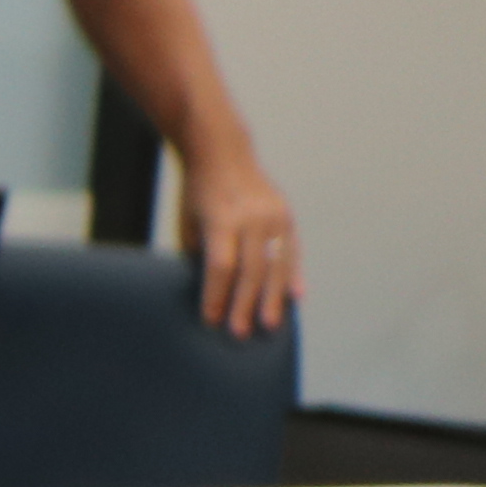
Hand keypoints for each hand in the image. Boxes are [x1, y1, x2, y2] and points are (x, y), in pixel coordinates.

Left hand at [183, 159, 303, 336]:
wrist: (223, 153)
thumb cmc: (198, 192)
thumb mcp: (190, 221)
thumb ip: (201, 253)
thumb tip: (211, 291)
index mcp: (222, 219)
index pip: (221, 266)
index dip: (216, 295)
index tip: (210, 320)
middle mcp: (252, 219)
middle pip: (251, 270)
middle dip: (245, 304)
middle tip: (240, 332)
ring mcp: (274, 216)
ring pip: (277, 265)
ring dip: (273, 298)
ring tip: (269, 324)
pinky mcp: (287, 217)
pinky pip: (292, 252)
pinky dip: (294, 276)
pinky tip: (296, 297)